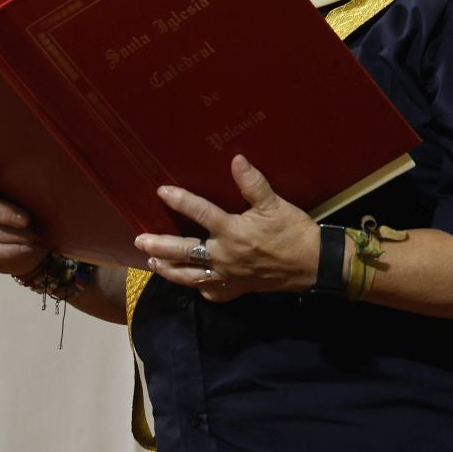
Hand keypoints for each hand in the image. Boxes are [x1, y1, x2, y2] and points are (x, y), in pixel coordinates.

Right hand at [0, 169, 47, 277]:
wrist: (34, 244)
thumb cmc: (34, 213)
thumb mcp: (33, 198)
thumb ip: (29, 189)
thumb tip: (44, 185)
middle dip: (5, 214)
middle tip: (26, 220)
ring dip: (13, 235)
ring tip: (34, 237)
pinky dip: (10, 251)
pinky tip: (26, 249)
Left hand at [133, 155, 318, 303]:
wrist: (312, 264)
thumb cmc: (292, 232)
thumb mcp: (274, 204)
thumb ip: (252, 183)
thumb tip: (236, 159)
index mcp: (232, 232)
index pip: (200, 213)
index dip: (180, 200)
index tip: (162, 191)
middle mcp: (224, 256)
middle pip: (184, 251)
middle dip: (160, 246)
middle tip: (140, 240)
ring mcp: (228, 277)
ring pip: (190, 276)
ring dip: (169, 270)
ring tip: (151, 263)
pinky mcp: (236, 290)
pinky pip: (210, 292)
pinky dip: (197, 287)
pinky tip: (189, 281)